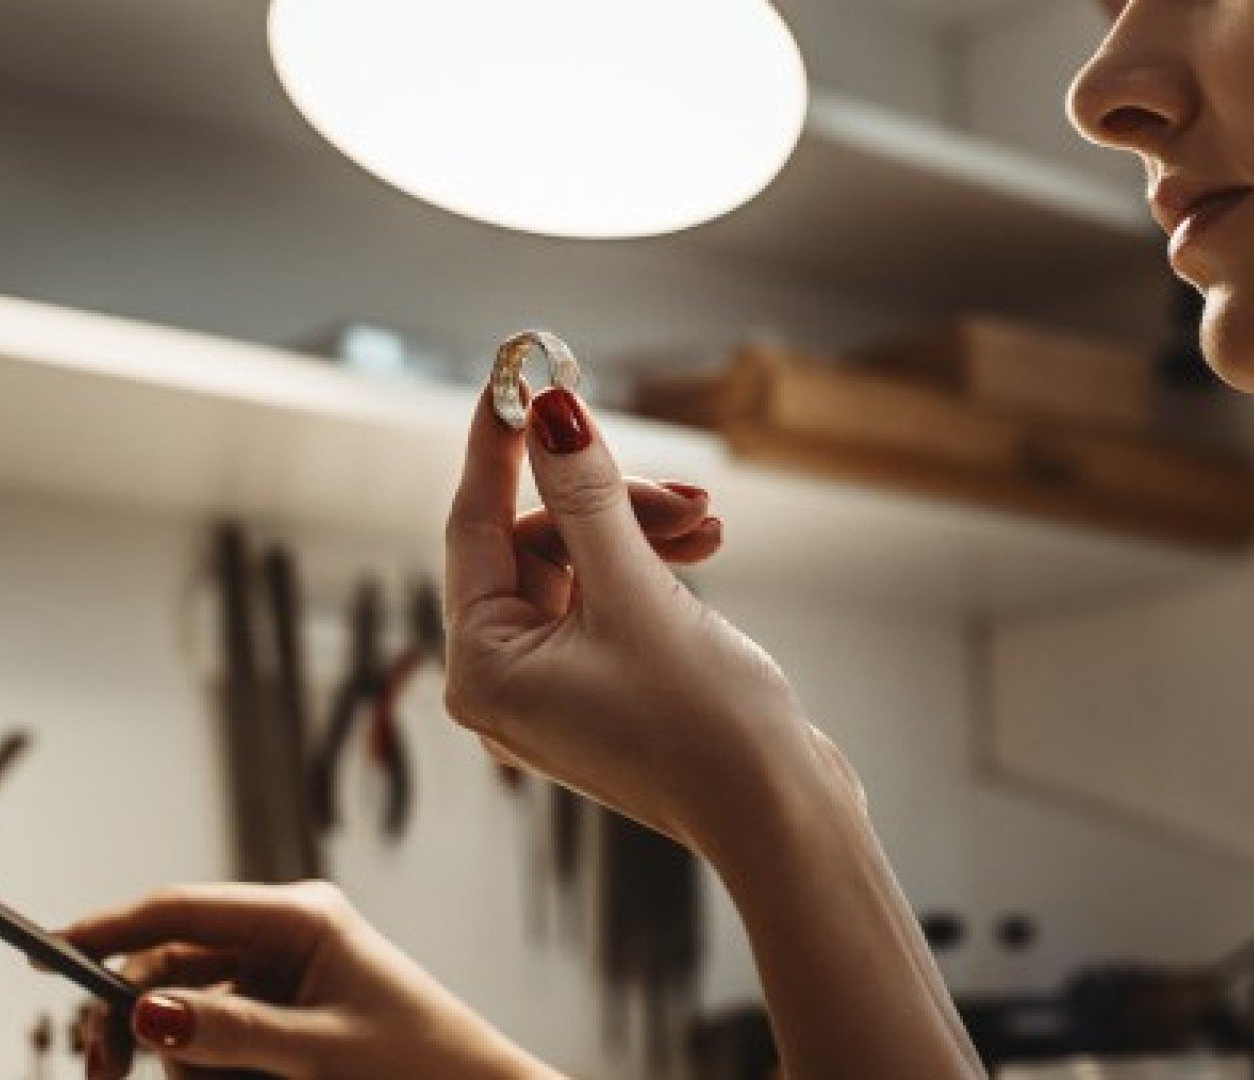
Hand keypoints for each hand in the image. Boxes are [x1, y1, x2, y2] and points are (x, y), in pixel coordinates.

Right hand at [62, 881, 547, 1079]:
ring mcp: (288, 974)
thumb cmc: (421, 1063)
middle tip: (105, 1071)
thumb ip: (229, 1033)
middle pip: (172, 962)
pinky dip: (212, 1066)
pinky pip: (220, 1035)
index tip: (44, 955)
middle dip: (137, 1017)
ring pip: (189, 1009)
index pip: (180, 909)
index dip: (107, 930)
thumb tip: (146, 1012)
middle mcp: (289, 934)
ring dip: (185, 1055)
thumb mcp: (316, 1052)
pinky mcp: (290, 1014)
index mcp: (303, 916)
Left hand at [443, 381, 851, 851]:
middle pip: (538, 545)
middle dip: (610, 506)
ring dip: (643, 533)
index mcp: (484, 669)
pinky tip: (705, 554)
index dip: (500, 446)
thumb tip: (551, 411)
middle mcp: (506, 684)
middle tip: (686, 496)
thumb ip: (589, 497)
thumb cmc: (705, 725)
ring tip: (710, 528)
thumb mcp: (638, 592)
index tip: (518, 378)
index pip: (472, 526)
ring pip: (582, 567)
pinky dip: (652, 569)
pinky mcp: (606, 692)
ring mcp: (556, 692)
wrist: (780, 813)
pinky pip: (609, 601)